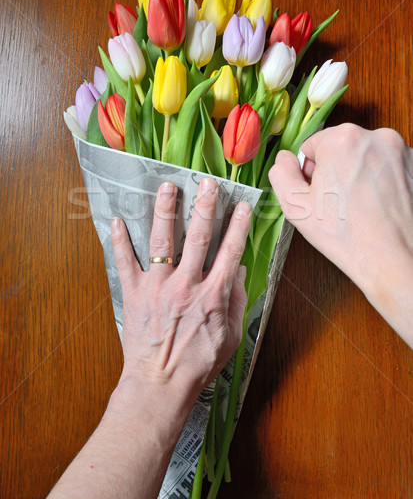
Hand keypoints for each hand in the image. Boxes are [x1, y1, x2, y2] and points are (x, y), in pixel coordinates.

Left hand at [110, 177, 251, 407]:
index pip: (230, 251)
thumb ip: (237, 302)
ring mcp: (158, 287)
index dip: (238, 226)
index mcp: (213, 294)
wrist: (160, 384)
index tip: (242, 205)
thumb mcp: (230, 336)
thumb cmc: (197, 364)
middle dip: (204, 207)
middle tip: (207, 183)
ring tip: (166, 188)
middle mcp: (187, 284)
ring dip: (165, 212)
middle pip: (198, 237)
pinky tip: (116, 221)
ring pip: (162, 241)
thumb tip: (240, 272)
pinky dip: (119, 241)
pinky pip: (125, 262)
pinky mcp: (134, 294)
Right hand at [269, 123, 412, 346]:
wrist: (393, 260)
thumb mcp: (295, 206)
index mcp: (343, 139)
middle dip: (336, 170)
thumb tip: (284, 158)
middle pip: (341, 148)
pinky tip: (378, 206)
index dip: (310, 172)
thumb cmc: (347, 235)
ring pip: (365, 157)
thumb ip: (281, 173)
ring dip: (359, 175)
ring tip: (359, 207)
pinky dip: (381, 181)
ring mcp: (401, 151)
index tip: (318, 193)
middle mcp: (376, 137)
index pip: (313, 145)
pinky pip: (387, 167)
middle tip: (337, 203)